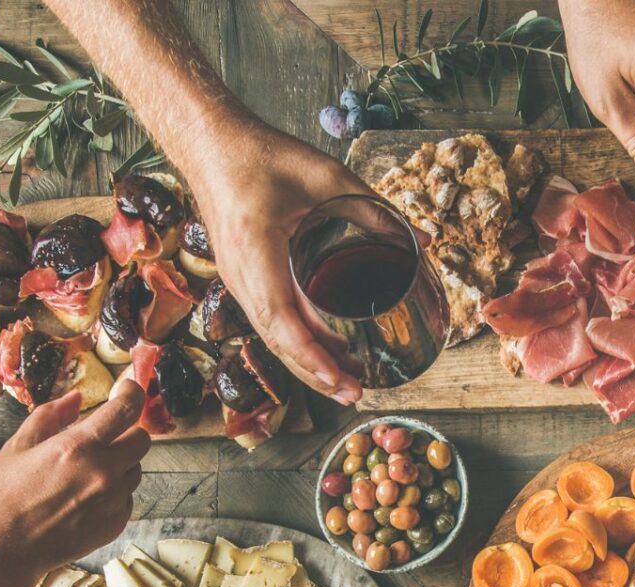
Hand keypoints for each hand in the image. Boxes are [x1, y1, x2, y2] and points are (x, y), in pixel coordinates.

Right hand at [0, 382, 149, 577]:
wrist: (4, 551)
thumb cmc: (4, 496)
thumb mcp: (18, 446)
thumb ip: (50, 415)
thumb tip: (77, 398)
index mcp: (78, 448)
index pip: (126, 409)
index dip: (132, 393)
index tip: (127, 389)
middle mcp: (103, 473)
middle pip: (142, 439)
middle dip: (126, 432)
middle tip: (102, 437)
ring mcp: (112, 501)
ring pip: (136, 468)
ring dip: (119, 463)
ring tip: (85, 472)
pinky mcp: (116, 523)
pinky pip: (127, 496)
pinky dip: (114, 490)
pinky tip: (85, 496)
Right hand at [181, 121, 370, 403]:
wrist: (211, 145)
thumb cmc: (261, 156)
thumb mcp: (325, 175)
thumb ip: (373, 208)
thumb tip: (422, 241)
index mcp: (255, 250)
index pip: (281, 319)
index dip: (311, 356)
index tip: (340, 379)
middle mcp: (241, 274)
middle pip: (278, 341)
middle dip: (316, 374)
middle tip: (356, 393)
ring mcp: (239, 280)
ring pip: (273, 336)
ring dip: (308, 365)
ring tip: (346, 386)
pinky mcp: (245, 279)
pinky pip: (271, 321)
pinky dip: (297, 345)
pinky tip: (323, 357)